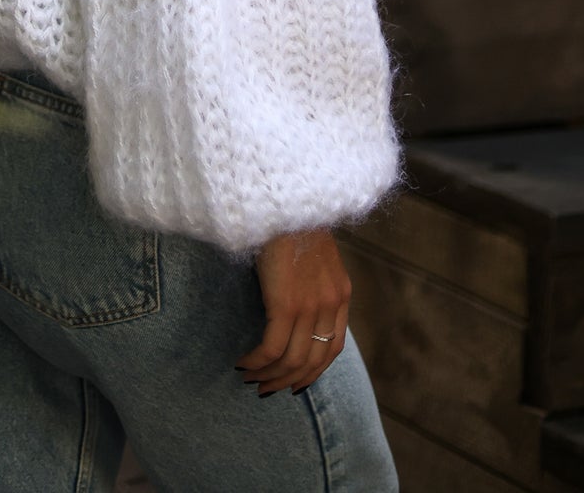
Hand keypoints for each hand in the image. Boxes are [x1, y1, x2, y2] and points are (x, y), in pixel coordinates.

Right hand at [236, 228, 350, 395]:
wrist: (286, 196)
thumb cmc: (292, 218)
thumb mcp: (314, 252)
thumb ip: (312, 280)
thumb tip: (294, 303)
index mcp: (341, 293)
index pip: (333, 349)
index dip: (313, 371)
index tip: (293, 381)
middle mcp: (330, 304)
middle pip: (313, 361)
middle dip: (289, 381)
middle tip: (266, 388)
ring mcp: (310, 306)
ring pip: (292, 360)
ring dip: (269, 375)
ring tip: (249, 376)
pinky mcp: (287, 304)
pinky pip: (272, 347)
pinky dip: (257, 361)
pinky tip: (243, 361)